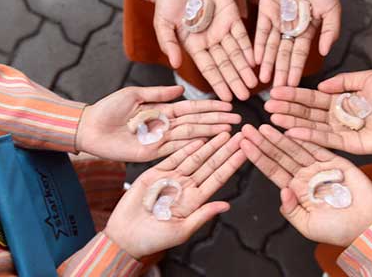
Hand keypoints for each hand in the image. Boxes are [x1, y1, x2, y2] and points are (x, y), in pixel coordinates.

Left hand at [76, 86, 240, 161]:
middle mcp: (164, 126)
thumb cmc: (108, 109)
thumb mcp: (135, 94)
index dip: (210, 107)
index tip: (228, 105)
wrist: (89, 127)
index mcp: (162, 110)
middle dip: (217, 120)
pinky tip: (208, 141)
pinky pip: (174, 147)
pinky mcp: (151, 152)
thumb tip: (182, 89)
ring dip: (210, 132)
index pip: (192, 108)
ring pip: (190, 134)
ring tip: (229, 130)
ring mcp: (159, 140)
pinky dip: (191, 144)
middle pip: (196, 122)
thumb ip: (159, 93)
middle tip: (238, 120)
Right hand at [104, 132, 245, 257]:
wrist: (126, 236)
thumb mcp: (182, 230)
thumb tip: (226, 205)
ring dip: (210, 145)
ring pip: (195, 158)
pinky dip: (186, 148)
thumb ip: (203, 215)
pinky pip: (173, 157)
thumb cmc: (153, 239)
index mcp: (195, 201)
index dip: (232, 164)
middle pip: (210, 164)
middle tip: (241, 135)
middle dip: (226, 150)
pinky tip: (199, 138)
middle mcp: (186, 187)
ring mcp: (171, 179)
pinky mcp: (155, 173)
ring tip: (224, 132)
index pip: (218, 178)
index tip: (245, 151)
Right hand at [154, 0, 257, 100]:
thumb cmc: (167, 0)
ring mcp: (222, 28)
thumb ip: (168, 44)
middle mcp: (210, 40)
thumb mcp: (163, 24)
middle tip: (245, 97)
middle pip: (225, 65)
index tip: (227, 98)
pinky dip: (248, 47)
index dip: (218, 83)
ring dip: (244, 68)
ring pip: (236, 53)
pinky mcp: (232, 14)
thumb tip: (176, 64)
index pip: (209, 69)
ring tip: (253, 84)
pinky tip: (254, 61)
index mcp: (194, 46)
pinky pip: (242, 34)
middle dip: (235, 81)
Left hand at [240, 124, 371, 245]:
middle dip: (263, 142)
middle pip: (280, 156)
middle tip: (247, 129)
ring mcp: (320, 167)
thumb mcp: (307, 226)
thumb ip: (291, 211)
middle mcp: (305, 176)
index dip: (257, 157)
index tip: (242, 144)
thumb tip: (282, 191)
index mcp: (296, 190)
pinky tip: (290, 130)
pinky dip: (306, 138)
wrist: (367, 227)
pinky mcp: (337, 162)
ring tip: (263, 126)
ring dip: (279, 138)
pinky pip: (319, 148)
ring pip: (296, 149)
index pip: (272, 170)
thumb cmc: (338, 230)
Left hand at [255, 0, 339, 86]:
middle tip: (276, 91)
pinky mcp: (265, 11)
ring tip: (264, 80)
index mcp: (307, 31)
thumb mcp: (332, 8)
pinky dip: (259, 45)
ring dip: (268, 63)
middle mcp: (291, 29)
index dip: (297, 70)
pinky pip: (261, 31)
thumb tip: (324, 52)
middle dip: (281, 72)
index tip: (293, 86)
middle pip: (284, 54)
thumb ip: (330, 30)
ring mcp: (277, 21)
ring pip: (271, 46)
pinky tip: (256, 59)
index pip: (300, 54)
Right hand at [264, 70, 371, 154]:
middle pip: (307, 113)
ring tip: (273, 118)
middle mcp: (338, 117)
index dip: (294, 95)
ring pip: (312, 127)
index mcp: (341, 101)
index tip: (275, 91)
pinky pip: (327, 140)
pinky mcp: (351, 145)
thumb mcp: (367, 79)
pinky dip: (309, 136)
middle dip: (287, 109)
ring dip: (292, 123)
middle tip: (266, 106)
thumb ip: (344, 80)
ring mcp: (343, 132)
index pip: (312, 98)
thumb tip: (322, 84)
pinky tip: (292, 132)